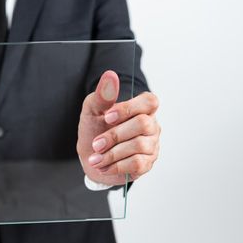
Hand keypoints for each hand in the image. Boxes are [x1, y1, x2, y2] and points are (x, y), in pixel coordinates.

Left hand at [77, 71, 160, 185]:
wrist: (90, 157)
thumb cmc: (94, 129)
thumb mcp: (92, 110)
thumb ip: (103, 95)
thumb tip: (110, 75)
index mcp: (141, 108)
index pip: (150, 101)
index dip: (130, 108)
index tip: (107, 117)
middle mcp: (151, 125)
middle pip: (143, 124)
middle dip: (115, 135)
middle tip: (96, 144)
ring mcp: (151, 145)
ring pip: (139, 146)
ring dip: (112, 153)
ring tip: (95, 158)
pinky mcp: (147, 163)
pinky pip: (137, 164)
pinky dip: (117, 166)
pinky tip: (104, 166)